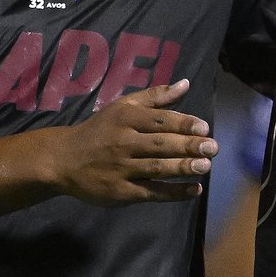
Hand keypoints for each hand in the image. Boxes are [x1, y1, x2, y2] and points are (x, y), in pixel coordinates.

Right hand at [51, 80, 216, 205]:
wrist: (62, 160)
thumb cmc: (99, 131)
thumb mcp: (122, 108)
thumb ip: (155, 97)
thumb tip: (185, 84)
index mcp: (125, 119)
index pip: (159, 120)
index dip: (183, 123)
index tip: (204, 128)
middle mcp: (123, 142)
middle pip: (160, 144)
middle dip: (188, 146)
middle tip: (213, 148)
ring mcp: (121, 168)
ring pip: (156, 168)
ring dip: (183, 167)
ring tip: (206, 166)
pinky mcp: (120, 191)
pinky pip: (150, 192)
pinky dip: (173, 192)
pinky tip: (193, 189)